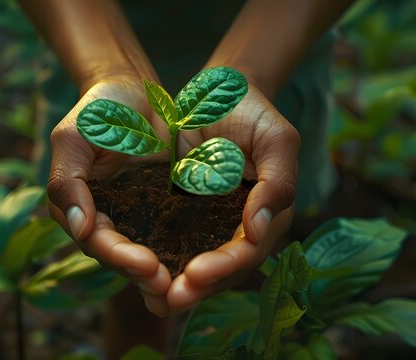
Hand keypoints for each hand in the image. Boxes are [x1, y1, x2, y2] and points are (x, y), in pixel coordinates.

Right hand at [47, 75, 171, 314]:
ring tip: (191, 283)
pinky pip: (173, 234)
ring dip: (167, 271)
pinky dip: (187, 250)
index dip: (120, 258)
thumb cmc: (98, 110)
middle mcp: (106, 220)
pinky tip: (208, 261)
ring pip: (149, 253)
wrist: (135, 92)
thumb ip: (68, 182)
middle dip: (146, 275)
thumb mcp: (73, 137)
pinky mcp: (163, 209)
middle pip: (123, 258)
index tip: (147, 266)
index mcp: (79, 209)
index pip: (97, 242)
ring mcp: (136, 217)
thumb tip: (79, 230)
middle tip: (171, 287)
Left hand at [164, 84, 300, 312]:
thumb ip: (278, 182)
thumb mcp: (276, 139)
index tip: (197, 274)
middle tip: (168, 299)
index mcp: (266, 215)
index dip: (225, 267)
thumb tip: (260, 231)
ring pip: (195, 263)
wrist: (218, 92)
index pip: (248, 251)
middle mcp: (239, 227)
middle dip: (197, 287)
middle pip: (221, 269)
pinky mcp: (182, 213)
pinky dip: (157, 258)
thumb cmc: (253, 112)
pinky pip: (170, 242)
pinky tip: (137, 270)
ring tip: (152, 297)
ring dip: (174, 283)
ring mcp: (210, 223)